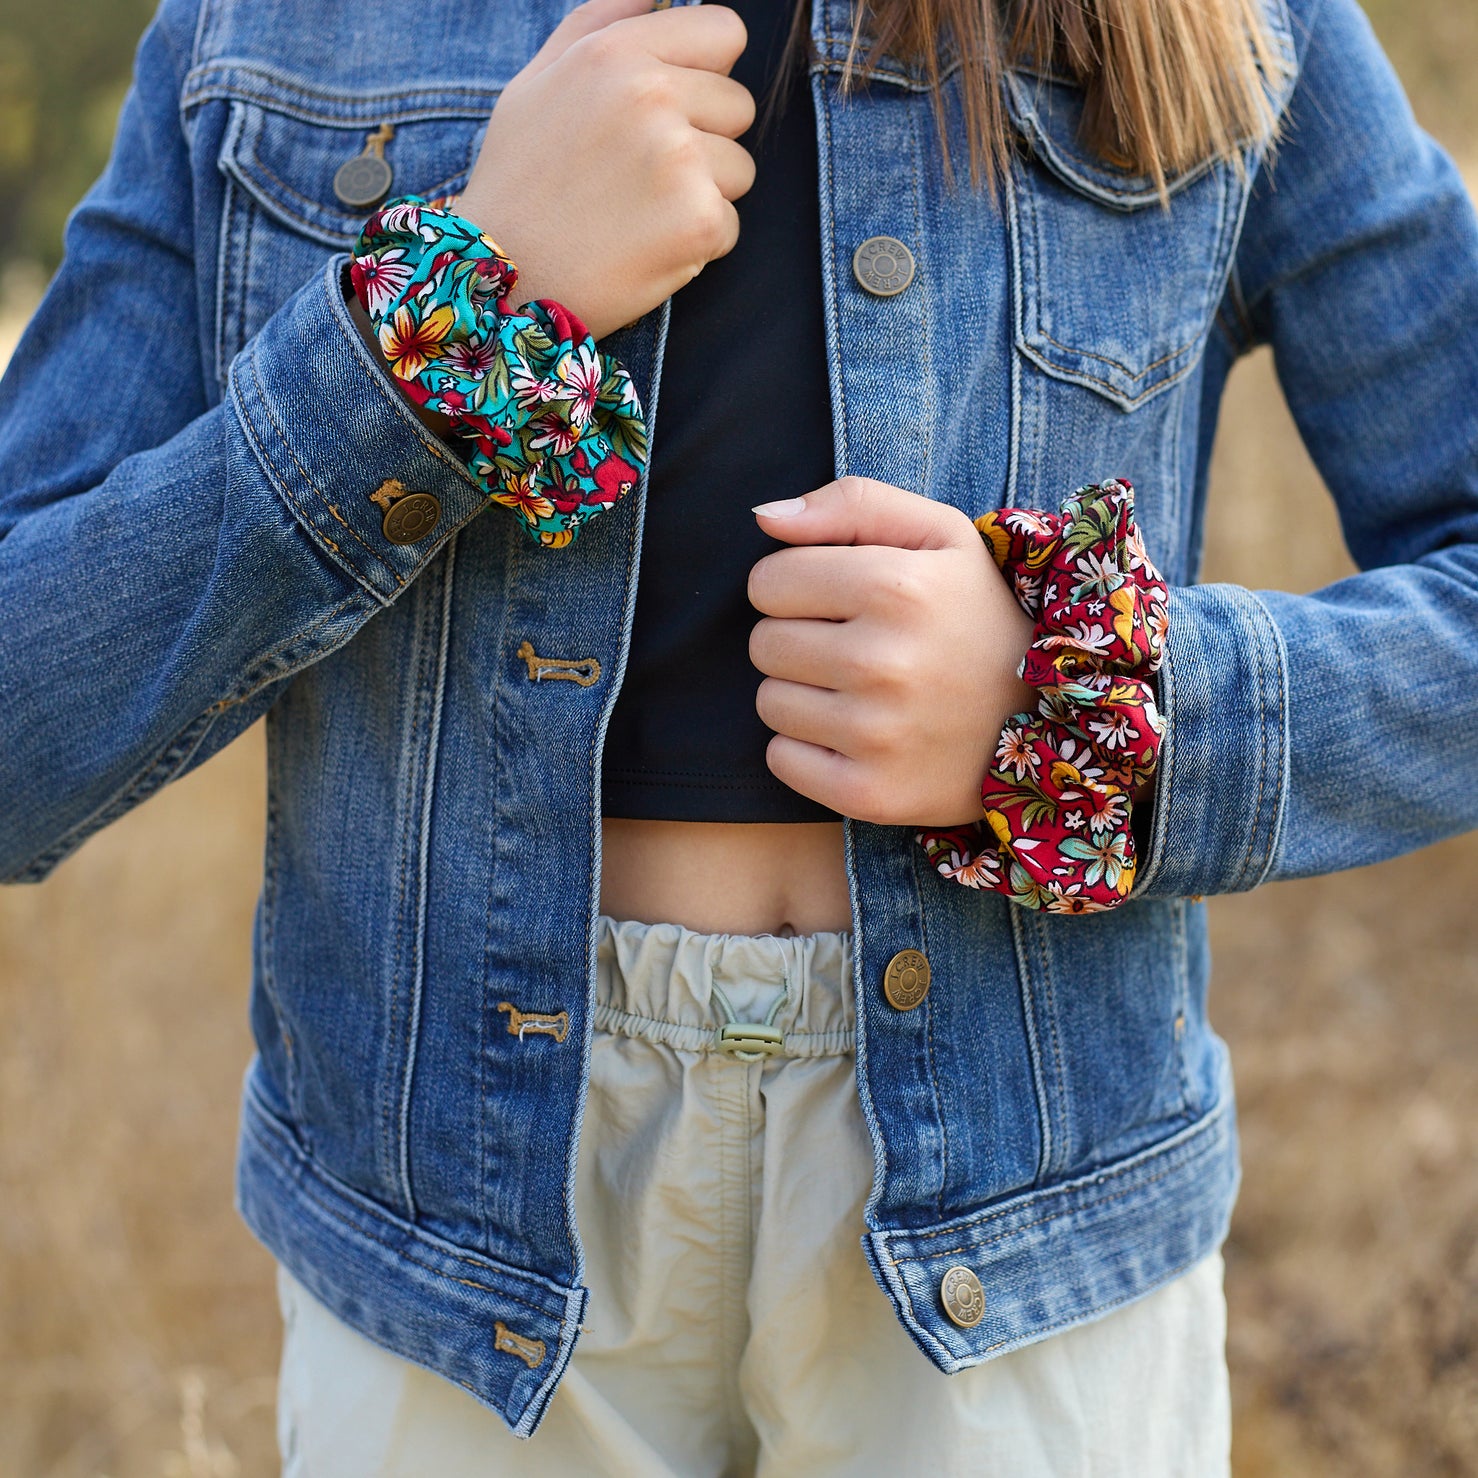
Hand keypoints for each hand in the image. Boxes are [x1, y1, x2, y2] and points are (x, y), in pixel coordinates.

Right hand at [457, 0, 755, 339]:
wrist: (500, 280)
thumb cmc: (518, 183)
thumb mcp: (537, 82)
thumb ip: (600, 23)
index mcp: (616, 54)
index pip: (724, 32)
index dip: (707, 72)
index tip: (677, 108)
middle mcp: (651, 97)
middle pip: (737, 106)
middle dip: (703, 139)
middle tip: (640, 177)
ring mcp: (679, 160)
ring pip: (739, 169)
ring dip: (702, 195)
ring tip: (638, 214)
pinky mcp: (698, 221)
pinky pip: (730, 224)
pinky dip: (696, 244)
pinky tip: (644, 247)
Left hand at [748, 477, 1035, 827]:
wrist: (1052, 721)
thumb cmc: (978, 616)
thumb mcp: (940, 535)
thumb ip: (852, 503)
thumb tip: (764, 517)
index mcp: (896, 587)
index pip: (767, 582)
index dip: (798, 587)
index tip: (841, 601)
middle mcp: (883, 662)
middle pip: (764, 644)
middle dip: (799, 641)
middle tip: (858, 649)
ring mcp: (876, 735)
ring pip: (769, 702)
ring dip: (804, 696)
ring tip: (864, 693)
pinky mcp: (868, 793)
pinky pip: (781, 759)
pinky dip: (808, 750)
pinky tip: (859, 737)